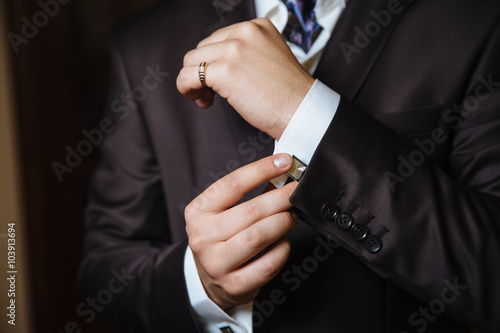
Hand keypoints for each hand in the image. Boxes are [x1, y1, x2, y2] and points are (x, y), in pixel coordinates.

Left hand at [177, 18, 314, 139]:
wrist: (302, 111)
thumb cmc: (287, 94)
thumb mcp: (268, 59)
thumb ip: (245, 53)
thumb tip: (214, 63)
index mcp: (257, 26)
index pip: (218, 38)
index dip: (214, 61)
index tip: (221, 81)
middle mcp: (245, 32)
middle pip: (202, 49)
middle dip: (203, 71)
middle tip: (214, 93)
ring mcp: (234, 50)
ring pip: (191, 61)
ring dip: (194, 81)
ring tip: (209, 98)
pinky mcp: (225, 71)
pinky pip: (186, 77)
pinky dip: (187, 90)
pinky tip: (203, 101)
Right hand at [184, 154, 298, 308]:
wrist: (209, 281)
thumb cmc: (221, 239)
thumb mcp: (223, 213)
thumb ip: (248, 194)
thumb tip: (283, 172)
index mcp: (198, 212)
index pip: (233, 184)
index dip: (263, 169)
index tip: (286, 162)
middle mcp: (202, 237)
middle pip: (252, 211)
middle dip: (281, 198)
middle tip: (296, 193)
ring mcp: (216, 263)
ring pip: (260, 236)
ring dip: (284, 222)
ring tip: (292, 217)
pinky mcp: (234, 285)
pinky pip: (269, 263)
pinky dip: (282, 249)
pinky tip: (283, 242)